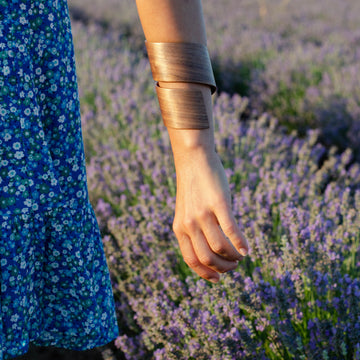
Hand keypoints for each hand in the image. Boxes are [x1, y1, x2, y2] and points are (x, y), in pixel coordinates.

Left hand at [172, 148, 248, 282]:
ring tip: (241, 256)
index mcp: (180, 228)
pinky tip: (247, 249)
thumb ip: (193, 229)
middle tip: (234, 265)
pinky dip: (241, 244)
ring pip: (220, 248)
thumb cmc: (193, 187)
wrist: (193, 160)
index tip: (218, 279)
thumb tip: (210, 249)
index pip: (191, 260)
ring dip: (233, 257)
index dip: (205, 274)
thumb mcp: (186, 211)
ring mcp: (203, 214)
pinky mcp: (218, 203)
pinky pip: (231, 230)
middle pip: (207, 258)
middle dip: (223, 267)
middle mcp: (189, 224)